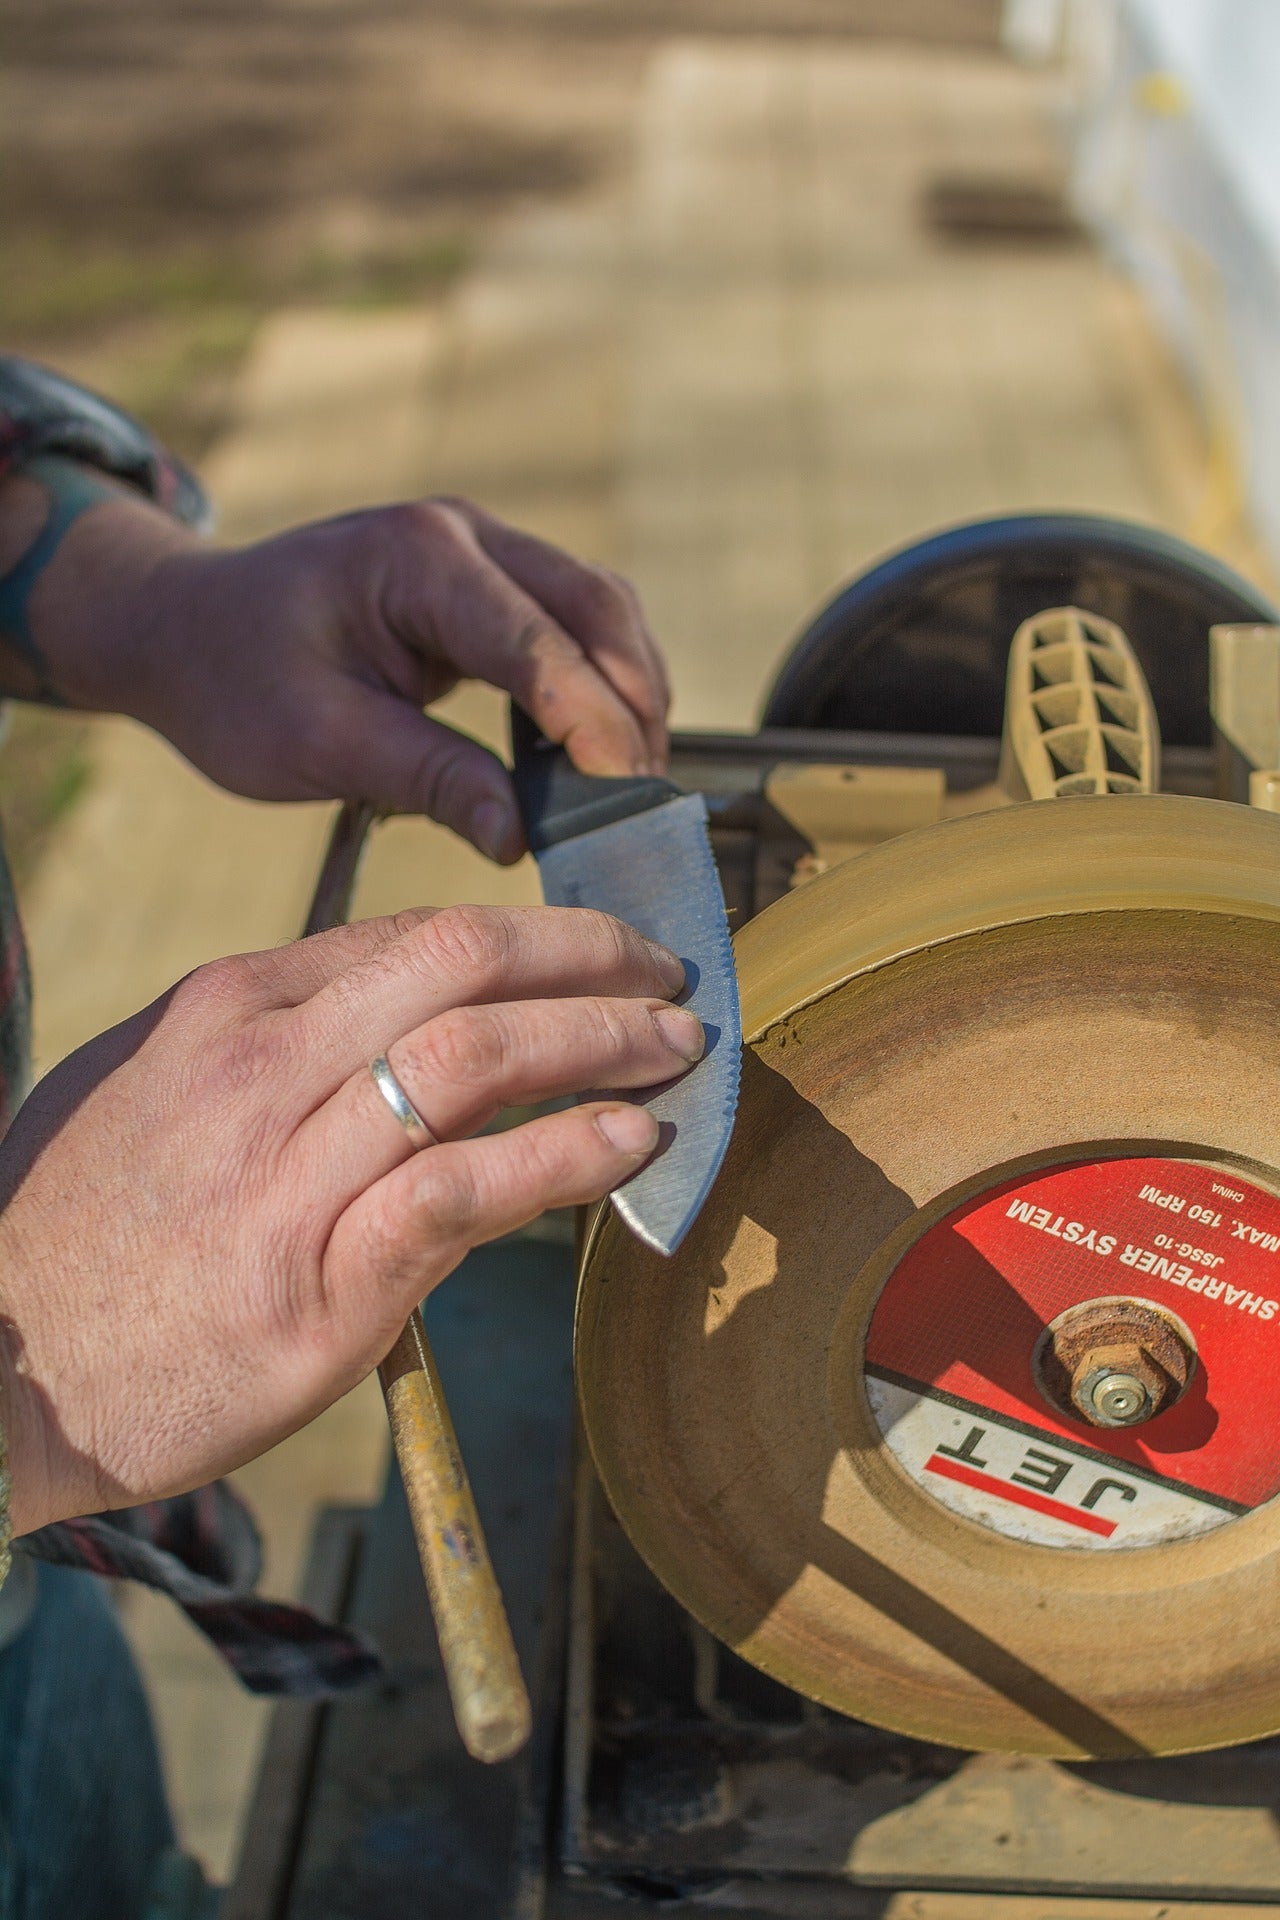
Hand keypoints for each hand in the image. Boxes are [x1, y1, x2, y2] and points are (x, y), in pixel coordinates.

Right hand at [0, 905, 700, 1533]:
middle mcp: (260, 1067)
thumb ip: (263, 1046)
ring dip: (602, 1043)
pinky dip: (565, 1155)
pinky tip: (630, 1143)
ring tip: (676, 1049)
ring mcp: (288, 1174)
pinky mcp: (319, 1286)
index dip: (530, 935)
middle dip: (589, 957)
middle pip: (462, 965)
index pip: (413, 936)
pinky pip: (466, 1190)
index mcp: (225, 1009)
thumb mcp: (141, 1088)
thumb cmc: (75, 1235)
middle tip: (668, 975)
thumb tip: (379, 1026)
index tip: (597, 952)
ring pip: (478, 1060)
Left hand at [25, 488, 669, 861]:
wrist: (184, 629)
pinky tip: (597, 754)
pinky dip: (599, 686)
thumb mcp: (318, 741)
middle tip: (646, 801)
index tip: (627, 795)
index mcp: (415, 560)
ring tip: (633, 786)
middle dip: (634, 704)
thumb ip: (427, 778)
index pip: (535, 641)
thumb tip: (519, 837)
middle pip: (596, 606)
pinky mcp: (488, 585)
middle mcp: (463, 535)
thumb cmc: (233, 680)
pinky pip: (574, 626)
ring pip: (601, 610)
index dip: (592, 720)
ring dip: (629, 693)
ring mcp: (482, 551)